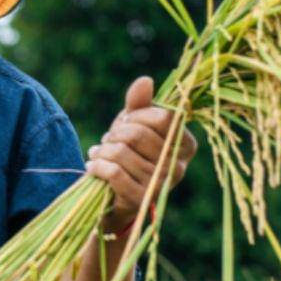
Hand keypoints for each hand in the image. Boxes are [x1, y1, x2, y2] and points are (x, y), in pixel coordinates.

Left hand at [85, 76, 196, 232]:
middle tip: (108, 140)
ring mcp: (162, 186)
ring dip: (102, 151)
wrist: (114, 195)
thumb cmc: (128, 154)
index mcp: (186, 145)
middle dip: (115, 133)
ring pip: (122, 152)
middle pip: (138, 134)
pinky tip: (94, 167)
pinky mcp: (141, 200)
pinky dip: (97, 166)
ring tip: (100, 154)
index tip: (126, 122)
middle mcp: (179, 167)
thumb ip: (139, 104)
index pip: (163, 117)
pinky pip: (113, 172)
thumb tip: (145, 80)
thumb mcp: (133, 125)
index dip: (136, 115)